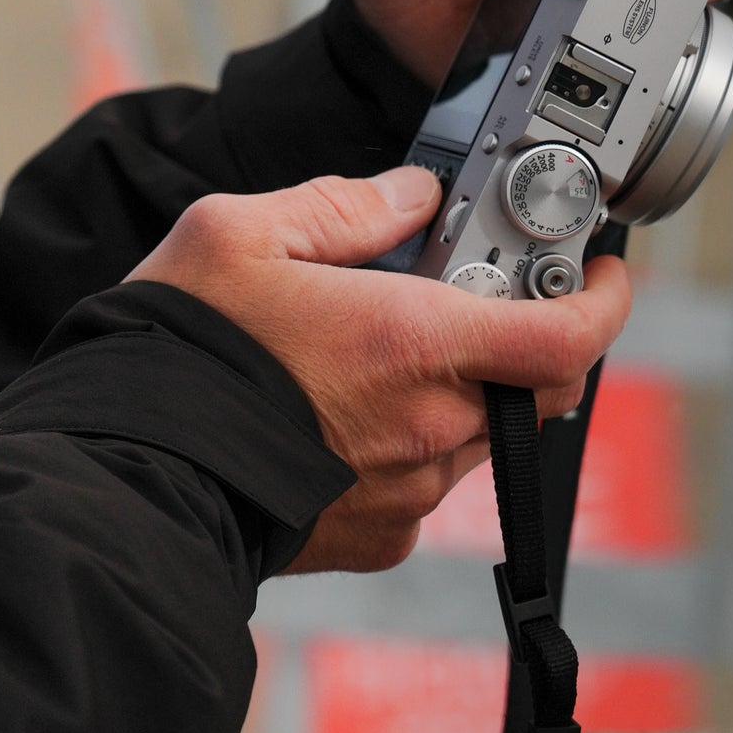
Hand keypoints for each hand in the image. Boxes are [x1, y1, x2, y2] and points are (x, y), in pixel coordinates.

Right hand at [127, 161, 630, 573]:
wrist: (128, 472)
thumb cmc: (179, 350)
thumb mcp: (240, 233)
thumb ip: (343, 207)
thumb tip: (413, 195)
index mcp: (411, 343)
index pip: (565, 336)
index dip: (603, 302)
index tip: (600, 274)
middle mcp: (429, 426)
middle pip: (531, 385)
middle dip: (517, 336)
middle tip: (465, 297)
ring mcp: (408, 491)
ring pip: (476, 431)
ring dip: (452, 388)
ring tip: (368, 353)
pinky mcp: (378, 537)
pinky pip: (423, 479)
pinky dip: (405, 439)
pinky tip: (335, 412)